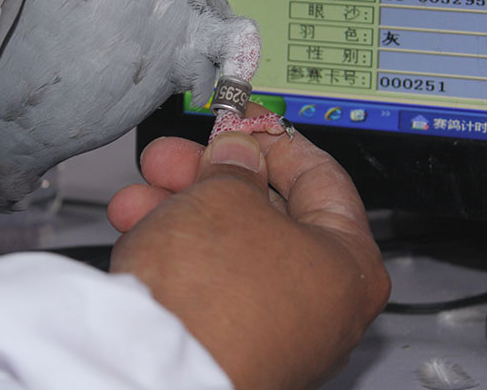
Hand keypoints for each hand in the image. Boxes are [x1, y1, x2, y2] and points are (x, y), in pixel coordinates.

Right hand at [108, 105, 390, 388]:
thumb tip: (238, 155)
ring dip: (181, 214)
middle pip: (268, 215)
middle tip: (175, 158)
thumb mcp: (224, 196)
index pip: (320, 179)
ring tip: (136, 200)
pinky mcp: (236, 353)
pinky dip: (179, 258)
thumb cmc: (210, 297)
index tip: (242, 123)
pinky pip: (211, 288)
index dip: (273, 140)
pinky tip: (141, 238)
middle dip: (209, 177)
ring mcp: (280, 335)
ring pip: (231, 250)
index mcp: (350, 267)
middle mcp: (324, 307)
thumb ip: (236, 164)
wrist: (153, 378)